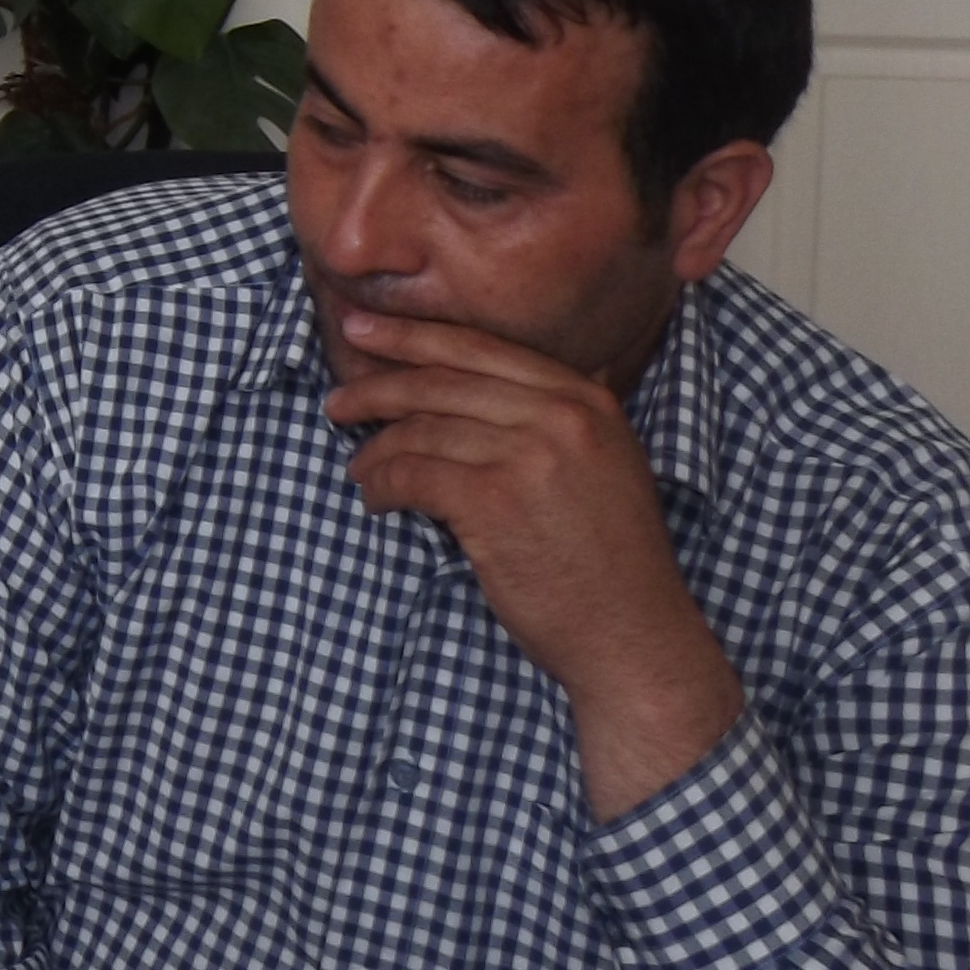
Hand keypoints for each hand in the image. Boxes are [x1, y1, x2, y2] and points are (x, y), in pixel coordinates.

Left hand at [329, 308, 744, 814]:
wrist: (634, 638)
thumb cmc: (610, 562)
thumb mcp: (605, 466)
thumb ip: (560, 417)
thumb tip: (497, 374)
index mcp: (586, 400)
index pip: (479, 347)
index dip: (411, 336)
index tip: (362, 330)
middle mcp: (561, 417)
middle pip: (440, 382)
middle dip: (376, 388)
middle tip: (336, 402)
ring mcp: (527, 456)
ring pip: (420, 430)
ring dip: (375, 451)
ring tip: (359, 470)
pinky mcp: (492, 502)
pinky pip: (411, 474)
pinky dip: (381, 485)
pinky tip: (375, 499)